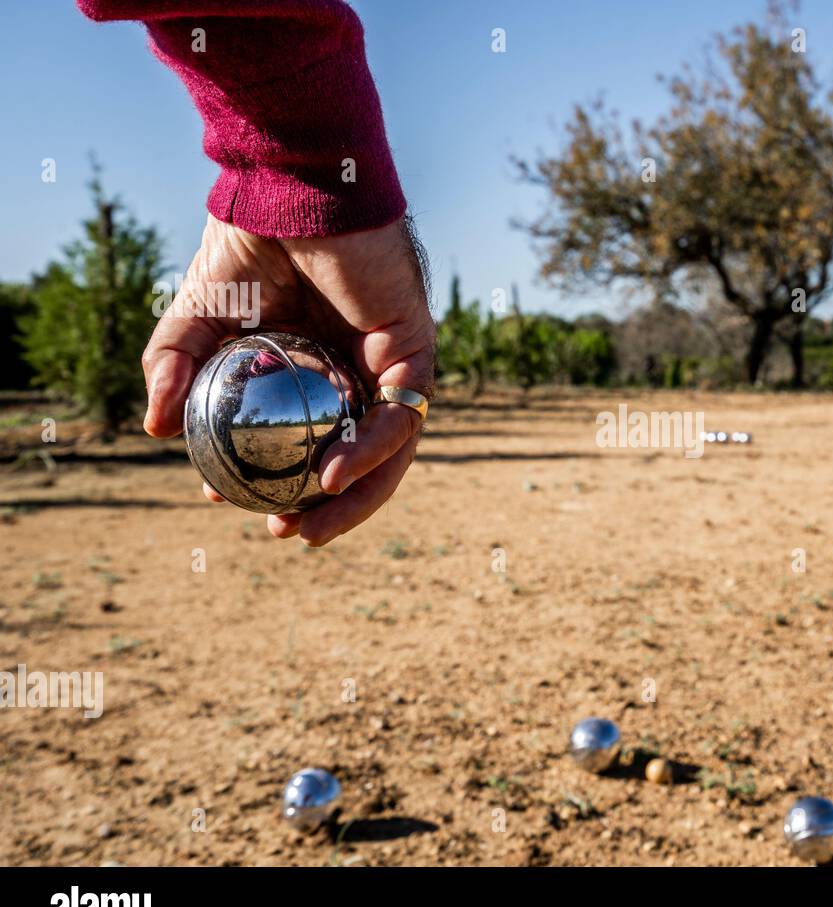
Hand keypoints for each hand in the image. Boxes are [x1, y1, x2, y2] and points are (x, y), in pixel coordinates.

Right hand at [145, 214, 435, 545]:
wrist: (289, 186)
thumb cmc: (252, 237)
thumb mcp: (199, 314)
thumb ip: (177, 365)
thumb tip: (155, 429)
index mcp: (315, 364)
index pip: (304, 437)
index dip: (273, 478)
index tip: (230, 503)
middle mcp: (358, 368)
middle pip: (354, 455)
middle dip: (322, 505)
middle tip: (282, 532)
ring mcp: (391, 360)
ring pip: (388, 449)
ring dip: (353, 495)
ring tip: (307, 527)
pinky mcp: (416, 346)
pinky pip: (403, 414)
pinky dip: (371, 449)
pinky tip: (333, 475)